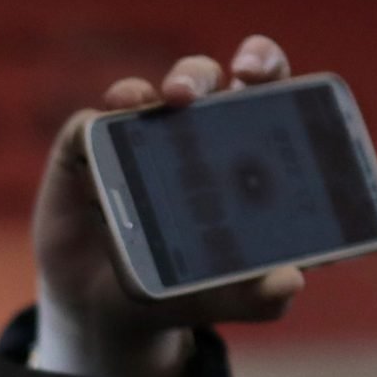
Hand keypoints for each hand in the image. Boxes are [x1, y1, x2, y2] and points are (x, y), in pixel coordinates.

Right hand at [30, 38, 304, 376]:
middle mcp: (188, 136)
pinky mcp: (87, 152)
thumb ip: (258, 294)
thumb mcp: (222, 297)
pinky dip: (99, 125)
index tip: (254, 72)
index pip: (260, 92)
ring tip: (156, 108)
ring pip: (148, 93)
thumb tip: (290, 280)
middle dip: (198, 74)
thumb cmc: (180, 290)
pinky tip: (104, 131)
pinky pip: (91, 125)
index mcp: (238, 155)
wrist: (104, 312)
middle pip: (202, 80)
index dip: (262, 65)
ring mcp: (135, 141)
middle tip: (188, 94)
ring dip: (143, 95)